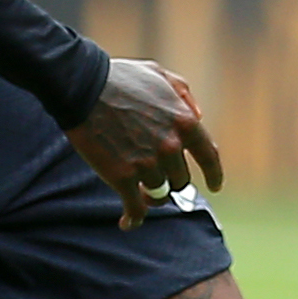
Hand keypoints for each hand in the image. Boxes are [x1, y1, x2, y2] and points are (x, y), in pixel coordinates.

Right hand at [66, 56, 227, 228]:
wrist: (83, 87)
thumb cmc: (120, 78)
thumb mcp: (160, 75)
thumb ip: (184, 95)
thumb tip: (199, 117)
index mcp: (184, 122)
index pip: (209, 156)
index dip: (214, 174)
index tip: (215, 186)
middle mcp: (171, 146)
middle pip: (181, 179)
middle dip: (170, 178)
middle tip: (154, 177)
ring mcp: (148, 163)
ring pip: (159, 192)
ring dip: (150, 195)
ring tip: (138, 193)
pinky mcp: (123, 177)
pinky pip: (135, 208)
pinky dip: (133, 218)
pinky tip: (127, 223)